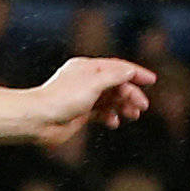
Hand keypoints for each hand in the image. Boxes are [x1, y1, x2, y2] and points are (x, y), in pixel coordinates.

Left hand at [19, 57, 153, 149]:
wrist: (37, 120)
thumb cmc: (61, 99)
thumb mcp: (93, 83)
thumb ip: (114, 76)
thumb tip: (129, 72)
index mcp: (87, 68)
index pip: (117, 67)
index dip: (135, 73)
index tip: (151, 81)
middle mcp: (85, 81)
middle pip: (116, 84)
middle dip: (131, 94)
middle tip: (142, 107)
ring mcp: (82, 97)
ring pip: (110, 99)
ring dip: (123, 106)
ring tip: (132, 115)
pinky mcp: (79, 113)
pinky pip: (101, 113)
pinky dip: (110, 116)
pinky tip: (113, 123)